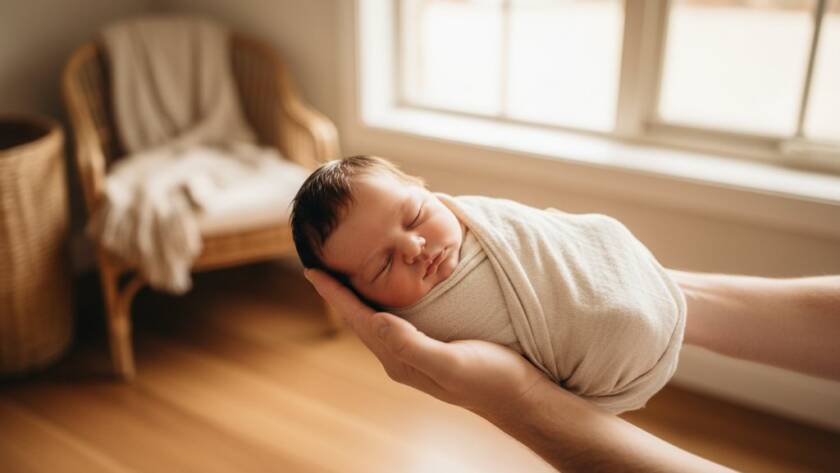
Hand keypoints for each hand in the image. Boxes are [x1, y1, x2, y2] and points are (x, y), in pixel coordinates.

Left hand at [304, 269, 549, 417]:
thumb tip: (376, 321)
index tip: (312, 269)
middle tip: (320, 265)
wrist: (518, 396)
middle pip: (360, 319)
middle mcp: (401, 356)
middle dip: (339, 293)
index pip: (359, 320)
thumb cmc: (490, 379)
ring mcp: (415, 352)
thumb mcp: (451, 362)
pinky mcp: (431, 346)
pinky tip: (388, 291)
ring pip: (376, 318)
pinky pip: (396, 319)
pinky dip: (382, 300)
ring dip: (357, 296)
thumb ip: (412, 345)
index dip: (335, 295)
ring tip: (343, 274)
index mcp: (400, 359)